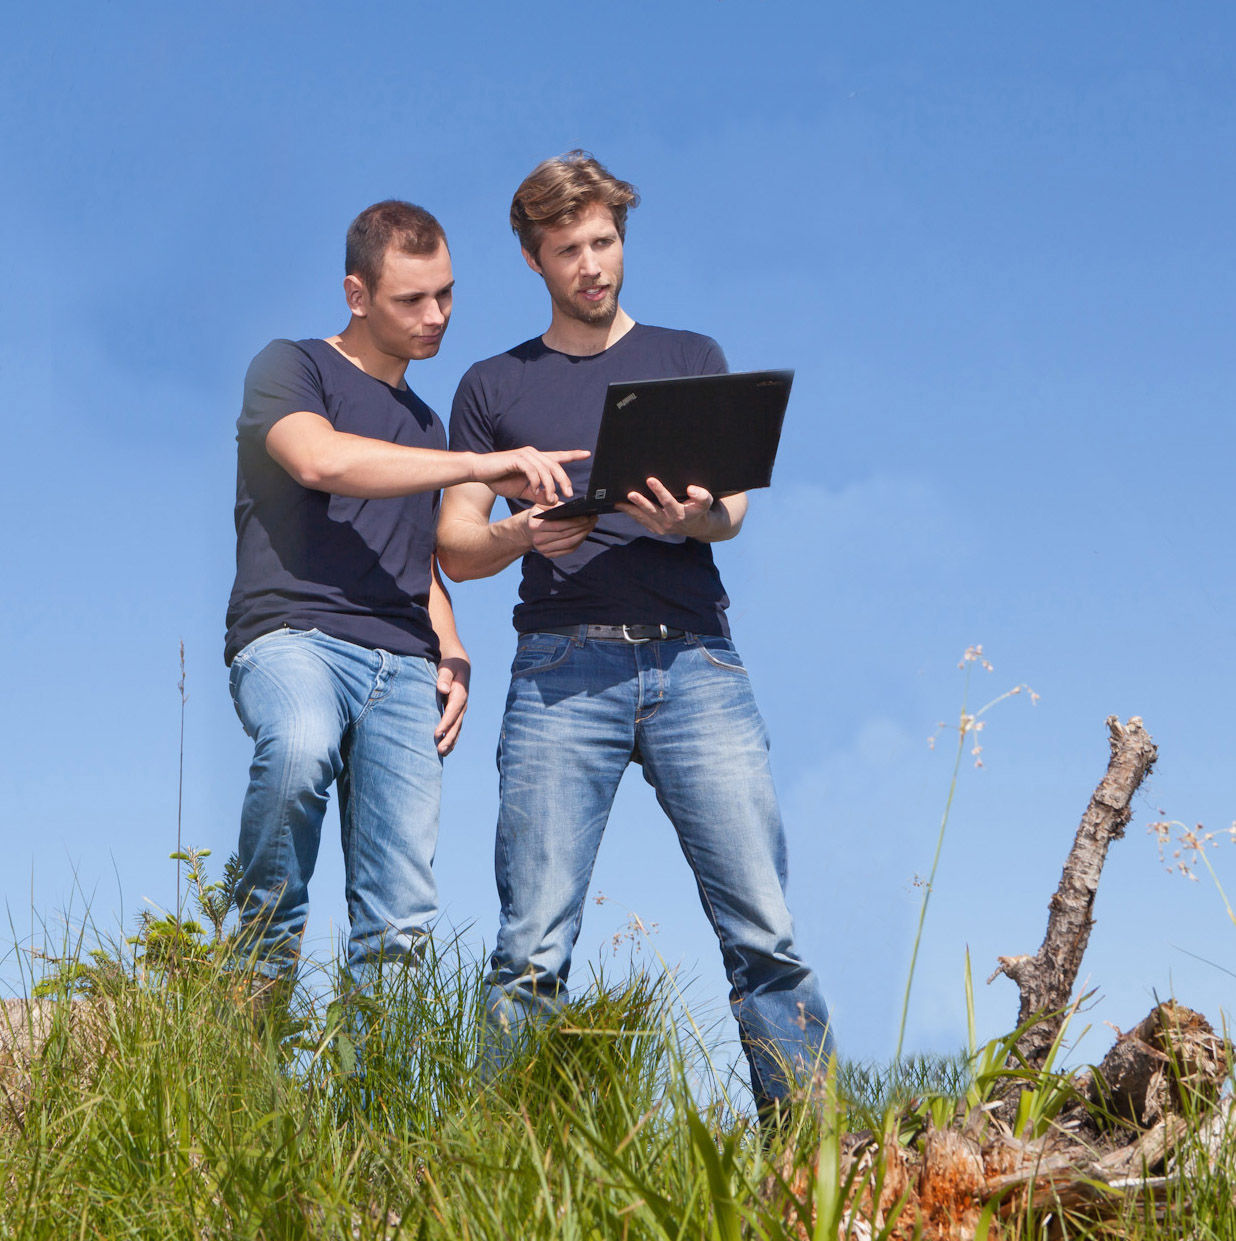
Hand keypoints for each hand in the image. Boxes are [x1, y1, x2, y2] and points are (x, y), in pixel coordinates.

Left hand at [434, 655, 469, 754]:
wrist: (459, 664)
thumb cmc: (451, 665)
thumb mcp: (447, 667)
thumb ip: (444, 677)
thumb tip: (443, 689)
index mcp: (460, 693)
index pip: (453, 711)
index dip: (446, 723)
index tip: (437, 733)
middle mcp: (462, 704)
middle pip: (456, 723)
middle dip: (449, 737)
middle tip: (440, 750)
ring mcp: (460, 709)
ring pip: (457, 728)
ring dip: (451, 741)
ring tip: (441, 754)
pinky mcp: (456, 712)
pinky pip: (455, 727)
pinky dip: (451, 738)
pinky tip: (445, 749)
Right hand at [473, 447, 589, 505]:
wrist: (480, 472)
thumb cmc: (500, 480)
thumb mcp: (523, 490)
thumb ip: (538, 494)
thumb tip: (553, 501)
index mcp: (536, 460)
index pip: (558, 456)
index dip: (573, 455)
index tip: (587, 454)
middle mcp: (533, 454)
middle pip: (556, 465)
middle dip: (564, 480)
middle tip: (568, 494)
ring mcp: (525, 455)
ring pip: (545, 469)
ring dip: (549, 486)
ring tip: (549, 498)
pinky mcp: (517, 458)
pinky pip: (532, 471)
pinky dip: (536, 482)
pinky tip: (535, 490)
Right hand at [527, 506, 596, 558]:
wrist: (526, 531)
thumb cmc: (537, 515)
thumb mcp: (540, 505)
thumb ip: (553, 505)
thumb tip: (571, 508)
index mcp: (535, 526)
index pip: (559, 526)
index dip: (575, 522)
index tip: (587, 517)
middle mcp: (538, 540)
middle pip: (566, 535)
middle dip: (582, 527)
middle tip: (593, 520)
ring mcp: (543, 550)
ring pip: (569, 544)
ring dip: (583, 535)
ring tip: (591, 525)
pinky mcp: (549, 555)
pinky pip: (568, 550)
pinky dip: (579, 542)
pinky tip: (584, 533)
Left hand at [615, 477, 714, 537]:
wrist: (699, 526)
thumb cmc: (701, 508)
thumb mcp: (706, 501)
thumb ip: (701, 495)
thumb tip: (691, 489)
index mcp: (680, 514)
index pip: (668, 501)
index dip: (659, 491)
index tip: (650, 480)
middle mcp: (668, 523)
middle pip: (651, 511)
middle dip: (640, 502)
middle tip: (630, 493)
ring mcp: (660, 527)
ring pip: (642, 517)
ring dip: (630, 509)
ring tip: (618, 501)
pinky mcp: (654, 528)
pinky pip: (640, 520)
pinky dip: (631, 512)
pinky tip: (621, 505)